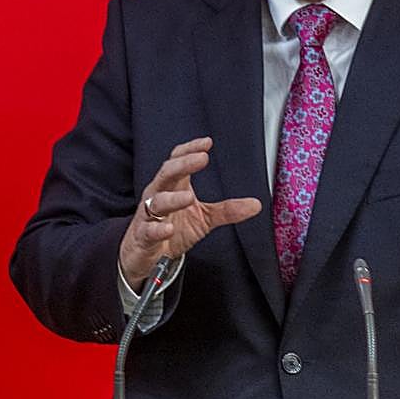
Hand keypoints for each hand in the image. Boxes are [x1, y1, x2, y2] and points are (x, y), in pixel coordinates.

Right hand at [119, 137, 261, 291]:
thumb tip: (256, 205)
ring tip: (188, 197)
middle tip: (201, 158)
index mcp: (173, 186)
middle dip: (183, 165)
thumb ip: (227, 210)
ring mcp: (149, 216)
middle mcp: (159, 195)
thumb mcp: (204, 218)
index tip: (207, 143)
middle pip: (167, 174)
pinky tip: (168, 229)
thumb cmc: (173, 229)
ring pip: (156, 201)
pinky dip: (157, 229)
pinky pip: (148, 230)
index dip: (190, 150)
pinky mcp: (144, 236)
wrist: (146, 255)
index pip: (177, 161)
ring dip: (172, 199)